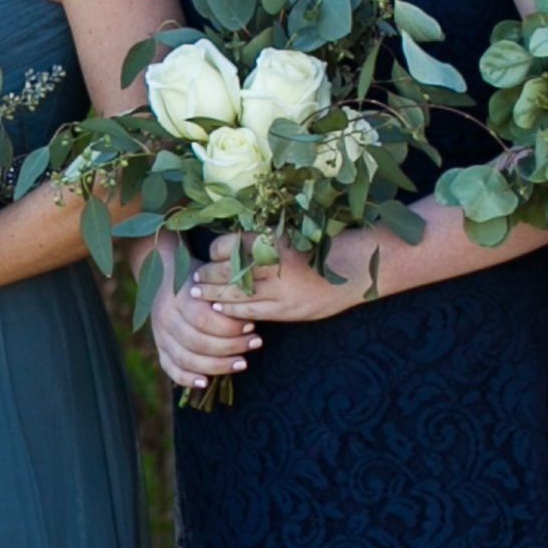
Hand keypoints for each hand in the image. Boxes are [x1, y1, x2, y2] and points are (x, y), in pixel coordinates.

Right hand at [148, 262, 256, 392]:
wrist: (164, 274)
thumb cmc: (198, 277)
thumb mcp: (211, 275)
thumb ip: (225, 292)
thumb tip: (251, 309)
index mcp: (179, 297)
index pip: (203, 319)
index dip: (229, 327)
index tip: (251, 325)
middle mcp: (166, 316)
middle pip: (197, 341)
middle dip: (230, 346)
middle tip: (255, 343)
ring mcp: (160, 334)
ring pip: (186, 358)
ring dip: (216, 365)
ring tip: (242, 363)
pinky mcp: (159, 347)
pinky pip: (170, 368)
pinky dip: (186, 378)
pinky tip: (205, 382)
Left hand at [207, 231, 382, 328]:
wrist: (354, 270)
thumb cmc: (321, 247)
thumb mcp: (290, 234)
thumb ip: (262, 239)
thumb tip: (229, 243)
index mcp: (274, 240)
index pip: (230, 245)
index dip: (216, 251)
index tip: (210, 254)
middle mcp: (275, 264)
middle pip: (228, 271)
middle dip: (207, 276)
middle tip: (193, 281)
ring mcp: (281, 289)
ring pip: (236, 294)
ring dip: (215, 295)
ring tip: (199, 295)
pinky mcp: (287, 309)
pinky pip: (252, 312)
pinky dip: (233, 311)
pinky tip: (221, 309)